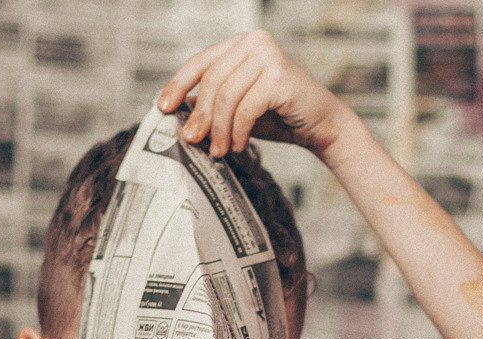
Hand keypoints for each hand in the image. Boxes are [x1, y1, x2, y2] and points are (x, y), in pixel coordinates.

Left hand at [158, 30, 348, 158]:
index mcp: (240, 44)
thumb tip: (179, 115)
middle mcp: (253, 42)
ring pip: (226, 96)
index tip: (162, 109)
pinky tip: (239, 145)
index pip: (200, 62)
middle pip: (211, 81)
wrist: (320, 125)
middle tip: (193, 142)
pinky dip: (238, 131)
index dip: (178, 85)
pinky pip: (246, 108)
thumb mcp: (239, 108)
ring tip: (220, 151)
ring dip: (219, 129)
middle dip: (200, 116)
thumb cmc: (279, 116)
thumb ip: (214, 104)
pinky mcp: (279, 76)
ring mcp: (268, 55)